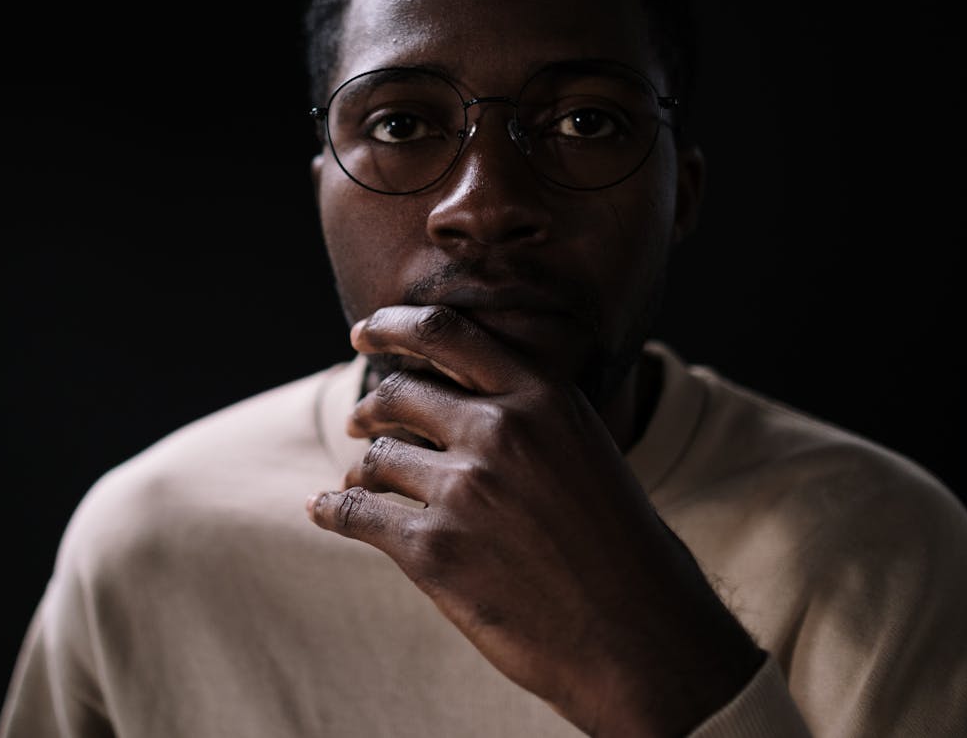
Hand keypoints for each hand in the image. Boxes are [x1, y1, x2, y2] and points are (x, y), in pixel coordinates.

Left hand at [306, 305, 763, 735]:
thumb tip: (457, 402)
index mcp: (543, 398)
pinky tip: (323, 508)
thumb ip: (529, 417)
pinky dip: (332, 509)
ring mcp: (465, 490)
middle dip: (371, 406)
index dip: (393, 327)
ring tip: (361, 481)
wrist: (643, 640)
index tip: (363, 334)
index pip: (446, 333)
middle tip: (359, 420)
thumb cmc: (623, 549)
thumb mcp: (587, 451)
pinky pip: (356, 513)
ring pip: (378, 458)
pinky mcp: (434, 550)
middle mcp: (501, 431)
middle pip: (400, 394)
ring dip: (363, 470)